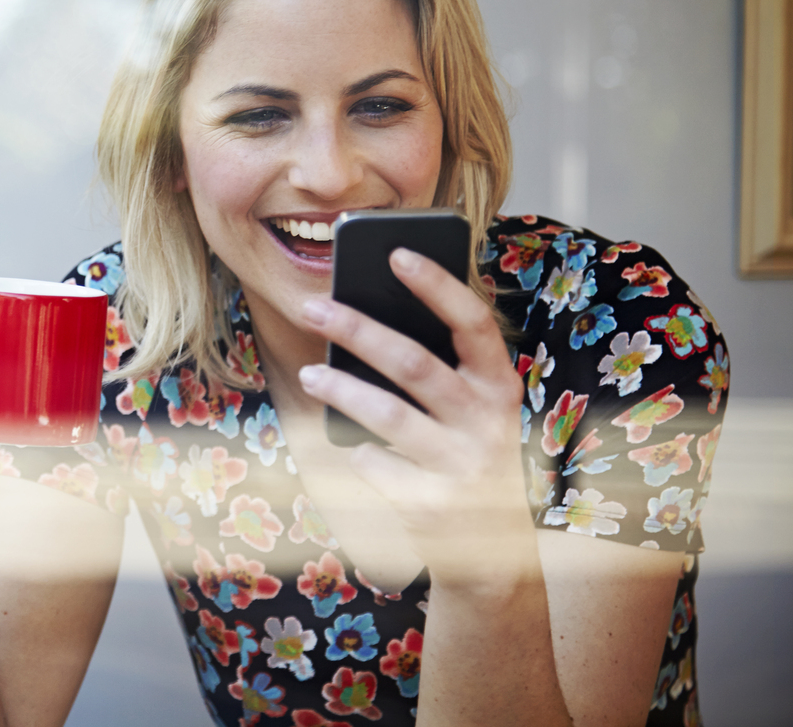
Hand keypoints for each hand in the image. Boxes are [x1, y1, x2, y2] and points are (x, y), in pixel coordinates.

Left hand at [296, 248, 535, 590]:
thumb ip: (443, 372)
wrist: (496, 558)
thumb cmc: (472, 460)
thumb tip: (373, 318)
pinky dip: (357, 452)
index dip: (436, 286)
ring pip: (387, 415)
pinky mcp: (432, 505)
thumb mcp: (476, 413)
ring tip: (310, 373)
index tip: (396, 253)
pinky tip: (353, 445)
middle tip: (312, 307)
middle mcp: (488, 424)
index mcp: (501, 388)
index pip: (473, 323)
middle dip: (357, 329)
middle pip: (414, 363)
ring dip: (341, 388)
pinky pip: (374, 463)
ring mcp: (461, 467)